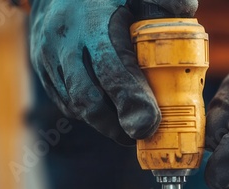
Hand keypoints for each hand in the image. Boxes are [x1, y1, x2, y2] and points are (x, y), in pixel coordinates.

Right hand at [29, 0, 197, 144]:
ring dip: (104, 121)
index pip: (111, 70)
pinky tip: (108, 108)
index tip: (151, 122)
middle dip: (116, 126)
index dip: (132, 101)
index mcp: (91, 22)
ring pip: (76, 105)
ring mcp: (47, 58)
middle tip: (142, 134)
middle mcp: (63, 43)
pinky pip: (66, 101)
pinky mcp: (41, 70)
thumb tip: (187, 13)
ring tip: (129, 125)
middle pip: (88, 99)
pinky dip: (89, 112)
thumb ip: (163, 0)